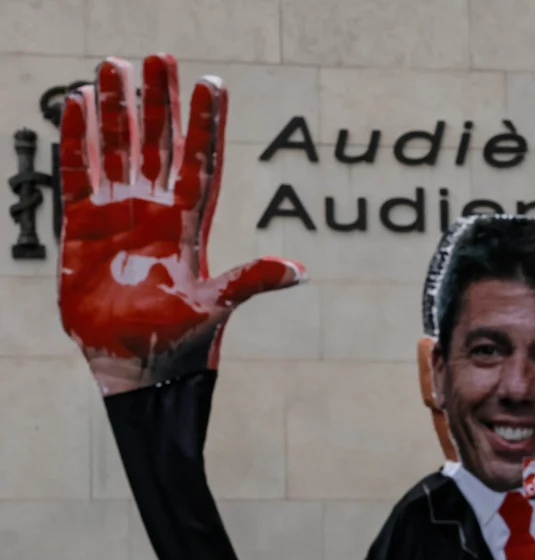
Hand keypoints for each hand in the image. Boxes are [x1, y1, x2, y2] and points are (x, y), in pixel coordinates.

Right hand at [59, 54, 303, 395]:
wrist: (133, 367)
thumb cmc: (180, 342)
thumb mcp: (217, 307)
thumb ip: (251, 282)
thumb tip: (299, 272)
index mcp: (190, 225)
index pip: (200, 162)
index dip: (205, 124)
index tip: (211, 84)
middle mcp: (155, 212)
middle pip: (158, 144)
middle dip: (158, 101)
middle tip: (158, 57)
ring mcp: (117, 216)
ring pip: (116, 150)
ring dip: (114, 110)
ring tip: (111, 65)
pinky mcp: (81, 229)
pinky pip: (77, 174)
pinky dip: (76, 140)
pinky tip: (75, 103)